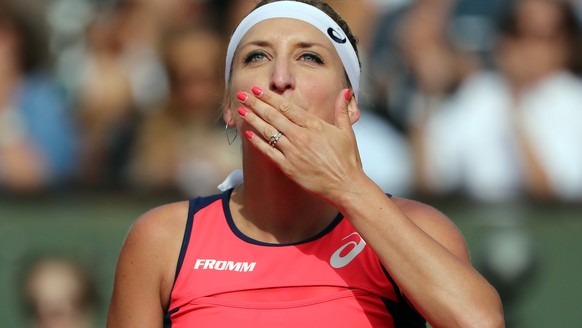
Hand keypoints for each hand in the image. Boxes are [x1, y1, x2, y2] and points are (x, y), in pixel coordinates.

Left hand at [237, 86, 363, 201]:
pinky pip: (268, 152)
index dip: (270, 97)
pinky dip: (257, 142)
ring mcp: (293, 152)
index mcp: (314, 125)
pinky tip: (248, 133)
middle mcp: (301, 136)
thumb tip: (345, 91)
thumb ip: (341, 110)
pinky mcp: (288, 167)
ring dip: (253, 119)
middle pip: (273, 116)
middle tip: (242, 94)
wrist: (345, 186)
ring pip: (268, 132)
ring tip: (241, 111)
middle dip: (256, 104)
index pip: (287, 107)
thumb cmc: (347, 159)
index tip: (258, 89)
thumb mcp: (347, 132)